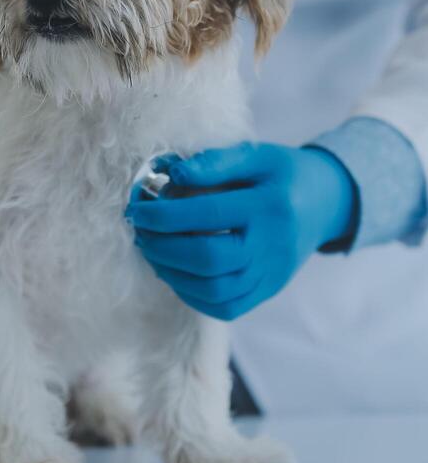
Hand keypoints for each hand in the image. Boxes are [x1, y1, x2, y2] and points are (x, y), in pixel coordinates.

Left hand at [126, 142, 356, 320]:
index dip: (165, 215)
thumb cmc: (282, 174)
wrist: (326, 203)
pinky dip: (192, 294)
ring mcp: (272, 275)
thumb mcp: (256, 155)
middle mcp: (273, 246)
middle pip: (209, 259)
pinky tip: (173, 272)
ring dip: (172, 273)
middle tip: (140, 233)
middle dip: (163, 247)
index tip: (136, 209)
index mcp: (270, 205)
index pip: (208, 214)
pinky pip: (225, 307)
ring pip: (215, 290)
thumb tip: (173, 174)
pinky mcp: (268, 291)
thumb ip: (215, 162)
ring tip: (151, 251)